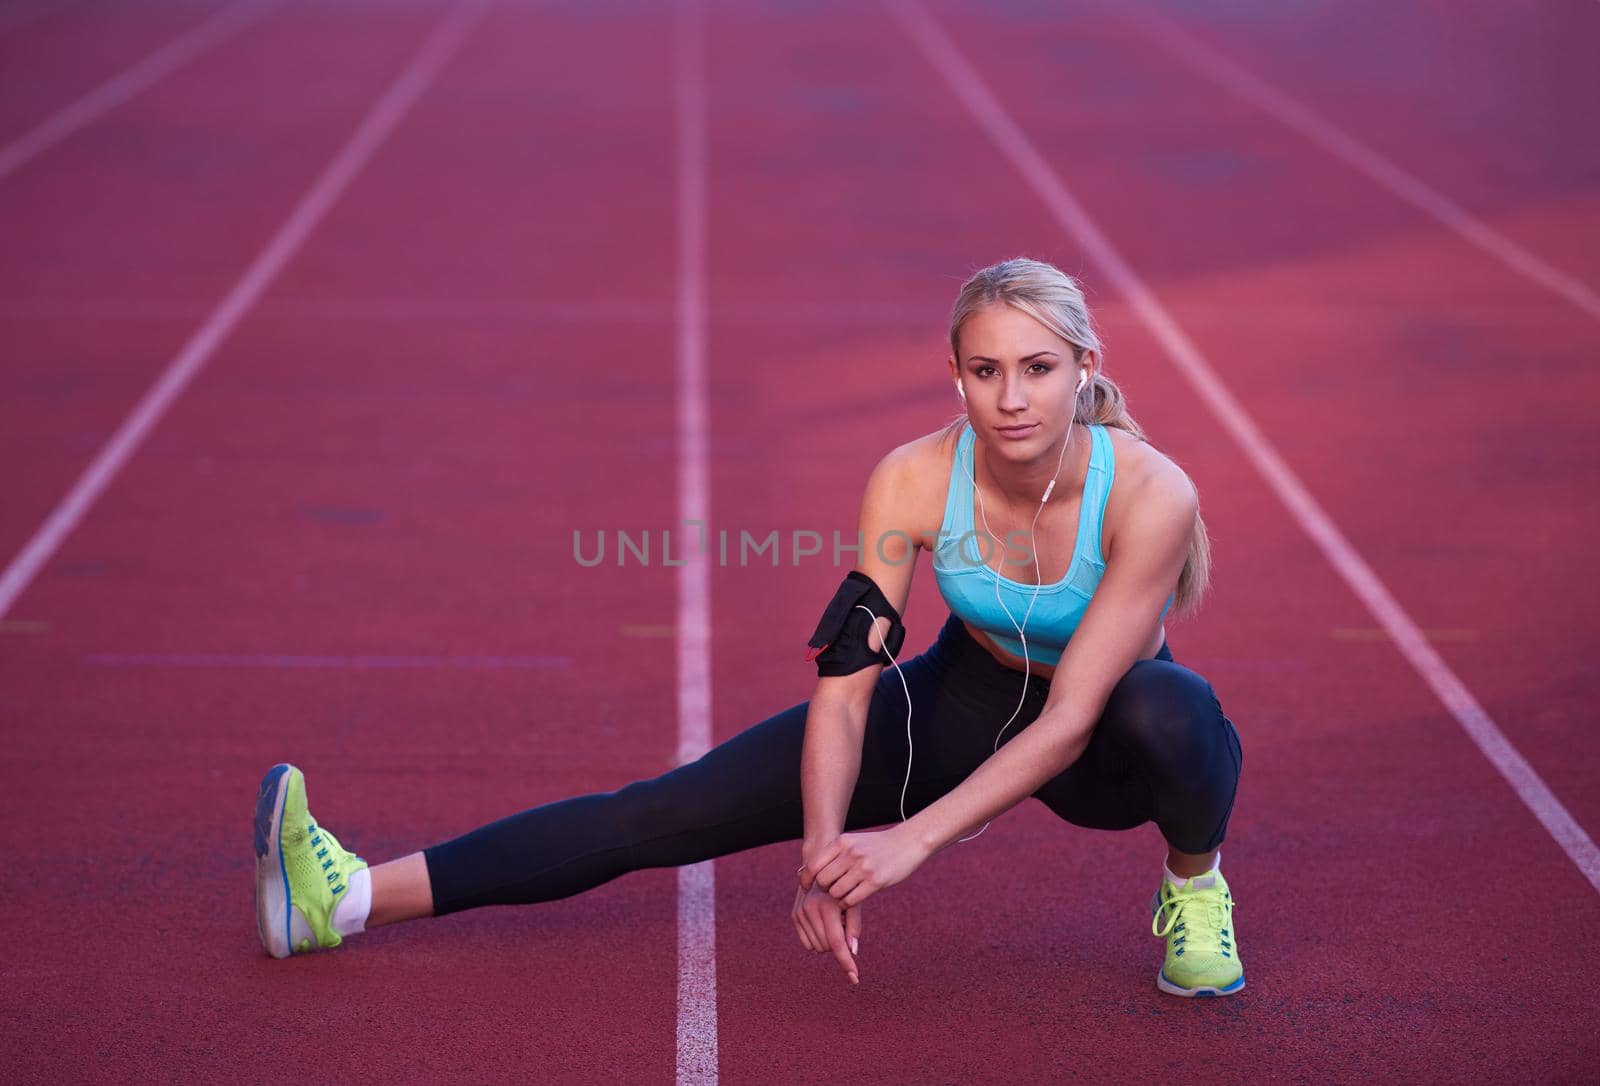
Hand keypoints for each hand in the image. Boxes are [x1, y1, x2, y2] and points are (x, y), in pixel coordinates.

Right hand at [790, 881, 860, 985]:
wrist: (822, 870)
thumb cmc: (845, 889)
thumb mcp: (854, 904)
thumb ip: (854, 927)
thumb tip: (853, 951)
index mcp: (829, 906)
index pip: (838, 943)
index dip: (846, 962)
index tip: (855, 978)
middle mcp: (811, 909)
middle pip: (828, 947)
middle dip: (838, 942)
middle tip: (842, 922)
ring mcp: (801, 912)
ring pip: (818, 947)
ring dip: (828, 940)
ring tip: (832, 919)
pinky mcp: (795, 916)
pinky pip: (808, 944)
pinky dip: (818, 938)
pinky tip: (821, 922)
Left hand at [799, 826, 928, 908]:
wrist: (908, 842)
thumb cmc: (877, 845)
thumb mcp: (853, 841)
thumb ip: (833, 854)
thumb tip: (805, 871)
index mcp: (842, 842)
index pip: (814, 864)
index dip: (807, 879)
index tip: (807, 887)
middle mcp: (851, 853)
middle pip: (823, 881)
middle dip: (825, 889)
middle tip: (832, 890)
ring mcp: (863, 867)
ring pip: (836, 892)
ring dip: (837, 898)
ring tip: (845, 894)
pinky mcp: (875, 881)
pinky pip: (851, 900)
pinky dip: (848, 904)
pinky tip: (853, 899)